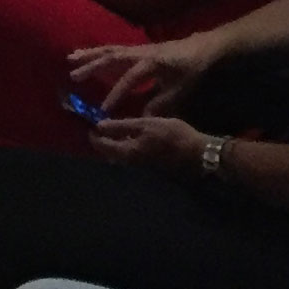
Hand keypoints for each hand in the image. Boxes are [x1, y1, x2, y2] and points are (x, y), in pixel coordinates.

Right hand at [67, 33, 214, 116]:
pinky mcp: (135, 48)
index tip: (104, 108)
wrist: (198, 48)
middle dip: (92, 66)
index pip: (129, 79)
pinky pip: (113, 48)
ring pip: (109, 49)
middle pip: (111, 57)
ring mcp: (136, 48)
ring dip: (90, 54)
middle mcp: (139, 52)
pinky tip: (87, 55)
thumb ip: (160, 103)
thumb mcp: (179, 90)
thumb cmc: (190, 70)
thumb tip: (141, 116)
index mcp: (150, 63)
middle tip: (73, 75)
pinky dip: (98, 51)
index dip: (116, 93)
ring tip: (71, 58)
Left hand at [87, 115, 205, 171]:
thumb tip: (99, 125)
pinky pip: (133, 155)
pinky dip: (126, 146)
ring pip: (122, 155)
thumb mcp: (146, 124)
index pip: (103, 146)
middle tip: (97, 128)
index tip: (88, 126)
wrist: (199, 154)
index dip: (94, 136)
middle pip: (111, 153)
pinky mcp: (153, 163)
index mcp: (129, 152)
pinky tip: (129, 136)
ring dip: (114, 144)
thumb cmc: (172, 135)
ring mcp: (144, 164)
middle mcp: (134, 162)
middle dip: (102, 142)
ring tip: (111, 130)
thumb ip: (122, 126)